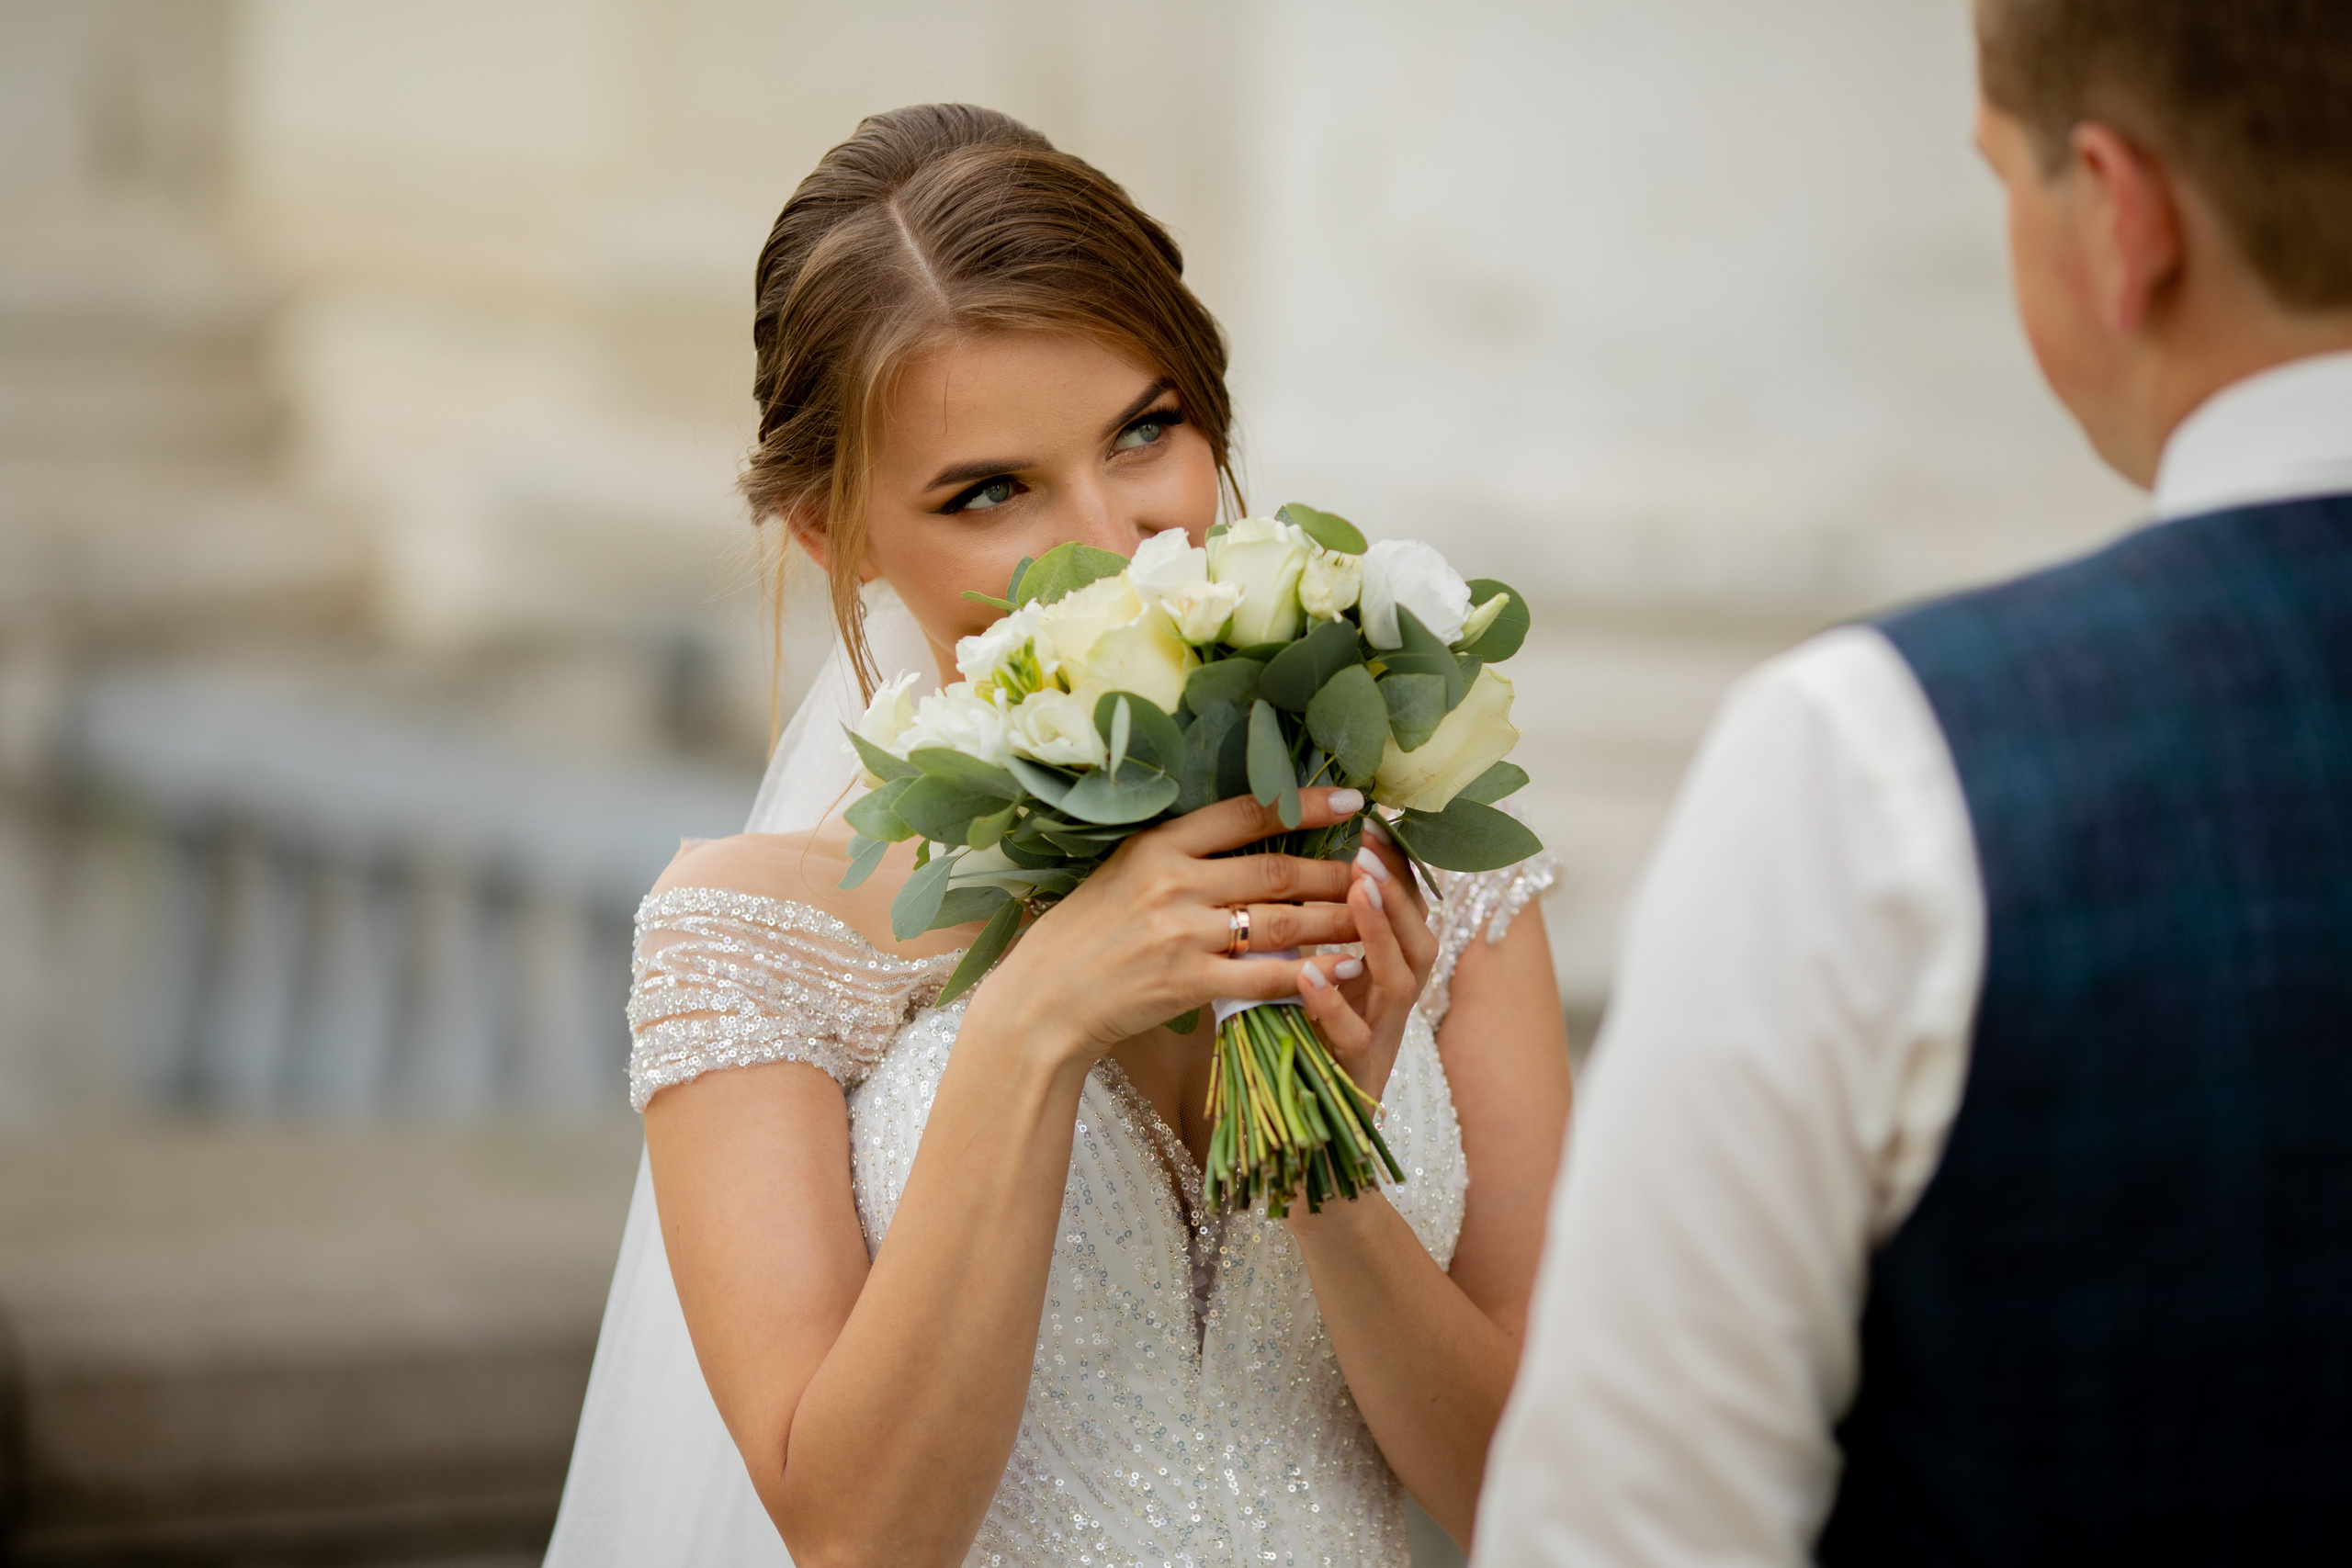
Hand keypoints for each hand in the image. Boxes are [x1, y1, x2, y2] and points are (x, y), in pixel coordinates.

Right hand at [967, 787, 1369, 1062]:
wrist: (1043, 999)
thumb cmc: (1082, 935)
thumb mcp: (1121, 872)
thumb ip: (1179, 855)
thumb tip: (1244, 835)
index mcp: (1158, 844)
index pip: (1247, 813)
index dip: (1305, 805)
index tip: (1353, 800)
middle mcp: (1173, 881)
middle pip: (1276, 870)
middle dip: (1335, 870)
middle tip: (1378, 867)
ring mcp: (1182, 933)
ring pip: (1281, 921)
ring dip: (1336, 919)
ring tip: (1375, 915)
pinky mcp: (1187, 983)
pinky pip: (1266, 976)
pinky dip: (1311, 973)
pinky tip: (1346, 968)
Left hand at [1292, 822, 1437, 1103]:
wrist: (1308, 1124)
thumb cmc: (1306, 1037)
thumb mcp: (1315, 972)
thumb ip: (1314, 927)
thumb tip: (1289, 857)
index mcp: (1390, 972)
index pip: (1407, 911)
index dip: (1396, 868)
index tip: (1370, 825)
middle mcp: (1396, 1001)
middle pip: (1418, 939)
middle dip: (1397, 893)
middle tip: (1368, 851)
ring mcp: (1382, 1036)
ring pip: (1399, 980)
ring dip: (1379, 932)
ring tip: (1355, 891)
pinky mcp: (1356, 1073)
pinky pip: (1353, 1035)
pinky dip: (1333, 1003)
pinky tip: (1309, 974)